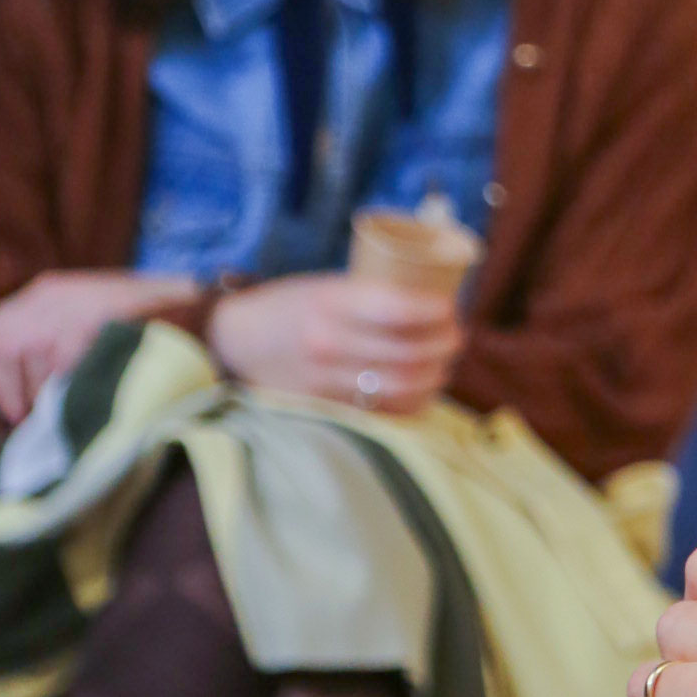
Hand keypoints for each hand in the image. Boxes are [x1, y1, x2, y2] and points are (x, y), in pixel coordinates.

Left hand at [0, 271, 196, 427]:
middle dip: (12, 389)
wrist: (210, 324)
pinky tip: (91, 403)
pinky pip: (57, 382)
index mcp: (48, 291)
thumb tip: (24, 390)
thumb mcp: (97, 316)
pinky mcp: (86, 335)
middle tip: (35, 416)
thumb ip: (58, 336)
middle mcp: (50, 297)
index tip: (15, 402)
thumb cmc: (157, 328)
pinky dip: (68, 401)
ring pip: (28, 370)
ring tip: (75, 407)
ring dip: (45, 398)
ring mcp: (68, 314)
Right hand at [208, 274, 462, 416]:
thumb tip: (433, 303)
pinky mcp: (328, 406)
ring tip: (445, 362)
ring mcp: (327, 379)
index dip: (435, 311)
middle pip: (408, 353)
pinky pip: (385, 411)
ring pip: (402, 386)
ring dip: (436, 375)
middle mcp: (328, 343)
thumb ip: (370, 296)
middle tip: (457, 335)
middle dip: (445, 345)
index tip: (449, 307)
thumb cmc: (291, 304)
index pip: (397, 309)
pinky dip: (414, 402)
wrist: (239, 340)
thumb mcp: (326, 286)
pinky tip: (424, 389)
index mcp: (329, 302)